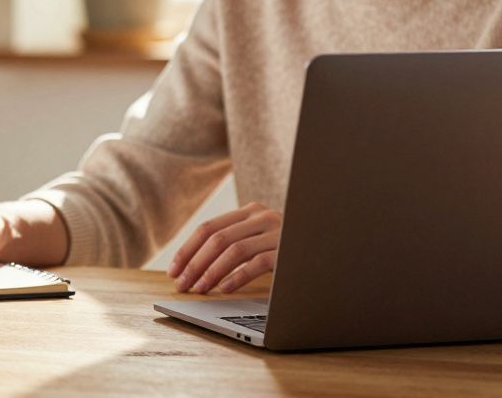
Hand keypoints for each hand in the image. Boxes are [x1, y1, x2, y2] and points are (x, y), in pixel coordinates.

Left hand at [167, 202, 281, 293]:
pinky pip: (256, 262)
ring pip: (233, 249)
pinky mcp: (289, 250)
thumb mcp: (259, 240)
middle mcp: (263, 216)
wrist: (328, 250)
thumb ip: (235, 243)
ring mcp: (277, 231)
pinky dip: (237, 277)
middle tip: (182, 284)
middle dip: (194, 263)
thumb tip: (193, 266)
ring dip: (211, 271)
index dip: (187, 250)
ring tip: (199, 289)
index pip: (209, 228)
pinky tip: (224, 289)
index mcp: (251, 211)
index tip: (174, 270)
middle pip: (217, 238)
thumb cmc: (288, 251)